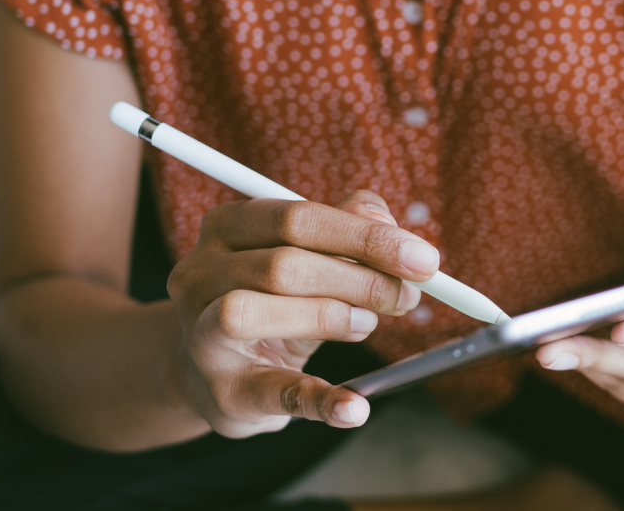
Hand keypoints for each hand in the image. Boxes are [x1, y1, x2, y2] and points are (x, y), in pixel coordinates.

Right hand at [165, 190, 436, 436]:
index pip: (298, 218)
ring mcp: (200, 334)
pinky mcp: (222, 391)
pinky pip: (271, 392)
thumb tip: (389, 224)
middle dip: (359, 278)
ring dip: (328, 316)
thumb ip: (348, 229)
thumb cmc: (272, 301)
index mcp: (227, 227)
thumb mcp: (306, 257)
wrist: (214, 371)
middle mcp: (200, 274)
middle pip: (282, 264)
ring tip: (368, 326)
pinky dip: (320, 399)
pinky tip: (355, 406)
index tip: (423, 258)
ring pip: (251, 311)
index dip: (366, 236)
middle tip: (407, 296)